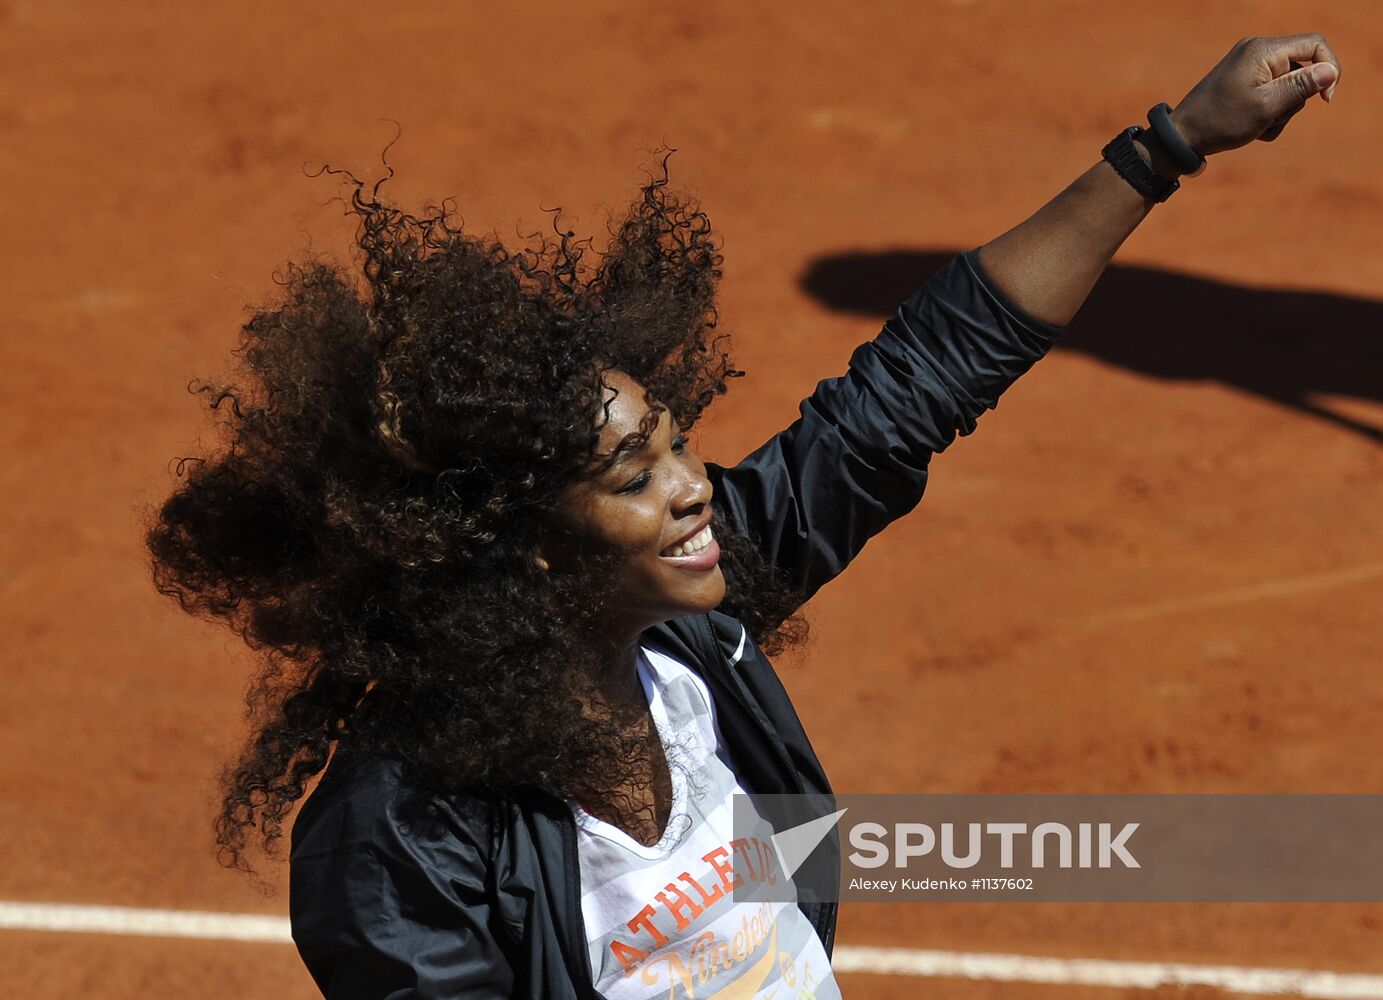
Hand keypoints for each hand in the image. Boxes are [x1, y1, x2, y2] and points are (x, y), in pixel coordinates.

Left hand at [1169, 34, 1340, 157]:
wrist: (1183, 137)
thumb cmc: (1221, 122)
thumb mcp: (1266, 107)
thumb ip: (1301, 87)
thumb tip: (1330, 70)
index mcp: (1263, 50)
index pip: (1314, 45)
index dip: (1329, 68)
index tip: (1326, 99)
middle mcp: (1257, 51)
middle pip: (1302, 71)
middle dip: (1293, 101)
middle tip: (1269, 118)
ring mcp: (1250, 67)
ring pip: (1288, 88)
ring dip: (1279, 113)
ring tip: (1256, 125)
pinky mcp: (1245, 82)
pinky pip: (1271, 96)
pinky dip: (1267, 115)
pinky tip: (1250, 127)